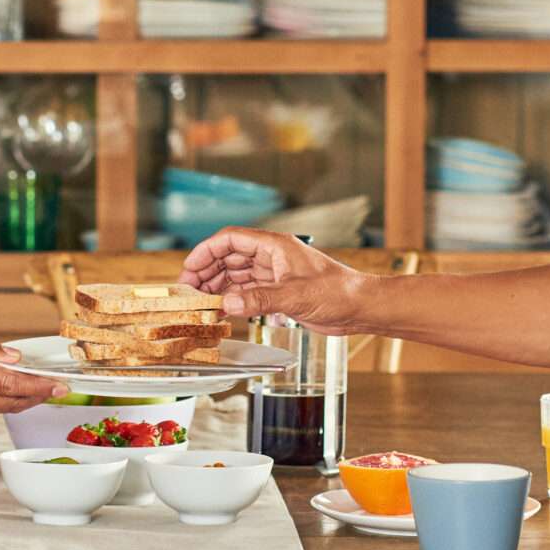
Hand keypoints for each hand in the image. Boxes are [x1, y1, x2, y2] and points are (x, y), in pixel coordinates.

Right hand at [0, 330, 61, 427]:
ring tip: (41, 388)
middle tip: (59, 389)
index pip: (11, 385)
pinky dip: (4, 402)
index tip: (59, 386)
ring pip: (2, 409)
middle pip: (13, 402)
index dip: (39, 386)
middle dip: (39, 396)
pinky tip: (12, 392)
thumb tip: (12, 356)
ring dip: (24, 400)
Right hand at [180, 229, 370, 333]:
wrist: (360, 307)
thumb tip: (227, 303)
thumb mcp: (295, 296)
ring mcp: (274, 274)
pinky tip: (221, 309)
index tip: (189, 268)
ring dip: (218, 286)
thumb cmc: (337, 292)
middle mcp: (271, 257)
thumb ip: (259, 299)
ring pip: (236, 275)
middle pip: (229, 257)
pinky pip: (247, 291)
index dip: (207, 251)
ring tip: (200, 302)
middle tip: (189, 291)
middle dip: (207, 271)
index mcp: (274, 246)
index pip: (231, 240)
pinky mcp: (279, 291)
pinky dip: (232, 298)